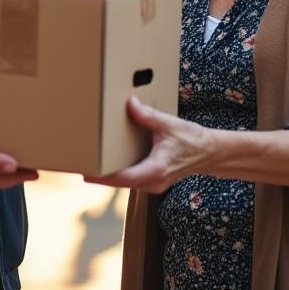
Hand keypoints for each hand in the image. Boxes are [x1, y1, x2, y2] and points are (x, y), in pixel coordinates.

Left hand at [84, 97, 215, 192]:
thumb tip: (129, 104)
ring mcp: (152, 185)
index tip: (86, 173)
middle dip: (99, 176)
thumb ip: (148, 116)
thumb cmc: (192, 139)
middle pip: (119, 183)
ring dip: (107, 175)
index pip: (125, 178)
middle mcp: (153, 182)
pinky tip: (105, 162)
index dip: (104, 177)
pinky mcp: (151, 181)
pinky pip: (130, 180)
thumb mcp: (170, 124)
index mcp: (157, 169)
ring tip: (87, 163)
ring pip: (124, 183)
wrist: (210, 154)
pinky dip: (117, 173)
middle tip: (78, 164)